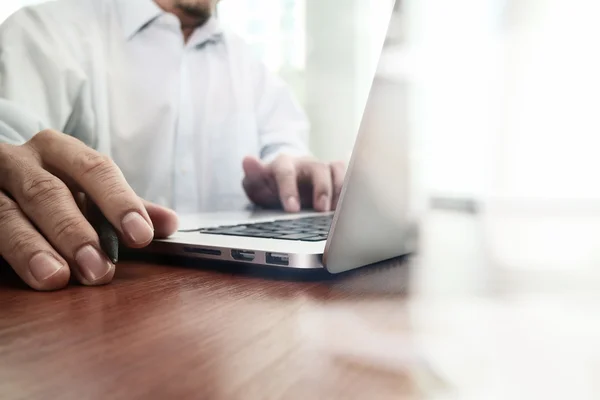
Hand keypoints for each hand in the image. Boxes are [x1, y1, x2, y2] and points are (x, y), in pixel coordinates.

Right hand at [0, 130, 178, 290]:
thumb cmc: (51, 187)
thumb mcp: (86, 191)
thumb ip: (124, 207)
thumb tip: (170, 224)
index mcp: (58, 151)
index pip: (94, 169)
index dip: (119, 201)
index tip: (141, 235)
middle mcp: (18, 162)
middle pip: (47, 193)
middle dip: (74, 233)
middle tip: (99, 270)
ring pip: (5, 216)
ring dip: (31, 249)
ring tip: (56, 278)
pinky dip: (0, 255)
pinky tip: (21, 276)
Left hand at [242, 155, 345, 212]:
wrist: (284, 181)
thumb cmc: (271, 185)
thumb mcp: (256, 183)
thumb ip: (253, 175)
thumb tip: (247, 160)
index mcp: (284, 163)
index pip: (286, 172)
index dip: (289, 189)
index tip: (291, 209)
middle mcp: (306, 163)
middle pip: (318, 168)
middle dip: (321, 189)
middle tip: (320, 209)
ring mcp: (323, 168)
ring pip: (337, 170)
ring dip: (340, 189)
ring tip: (338, 209)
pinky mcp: (336, 176)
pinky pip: (350, 176)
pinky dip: (353, 188)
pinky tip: (351, 206)